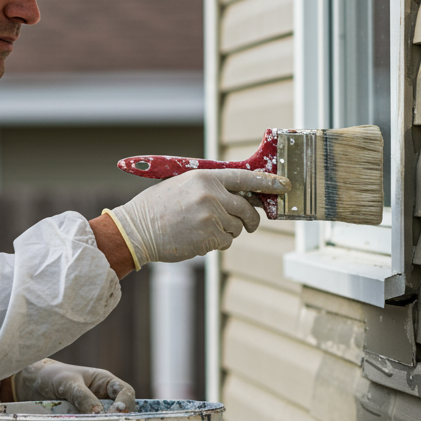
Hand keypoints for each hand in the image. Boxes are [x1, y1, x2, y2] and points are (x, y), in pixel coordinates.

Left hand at [13, 359, 135, 413]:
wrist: (31, 384)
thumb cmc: (52, 376)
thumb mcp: (68, 382)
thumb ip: (82, 396)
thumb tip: (98, 414)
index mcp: (104, 383)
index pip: (125, 392)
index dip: (125, 403)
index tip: (116, 414)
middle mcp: (103, 398)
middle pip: (122, 412)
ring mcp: (93, 413)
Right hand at [107, 169, 289, 266]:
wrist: (136, 229)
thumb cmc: (157, 207)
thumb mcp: (184, 185)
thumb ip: (211, 187)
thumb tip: (242, 196)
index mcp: (205, 176)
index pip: (245, 177)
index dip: (268, 182)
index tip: (284, 186)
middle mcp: (212, 195)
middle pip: (247, 209)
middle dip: (250, 219)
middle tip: (249, 224)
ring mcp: (211, 217)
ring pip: (236, 228)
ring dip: (226, 232)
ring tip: (201, 228)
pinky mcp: (209, 237)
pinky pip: (225, 242)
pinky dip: (215, 243)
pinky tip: (195, 238)